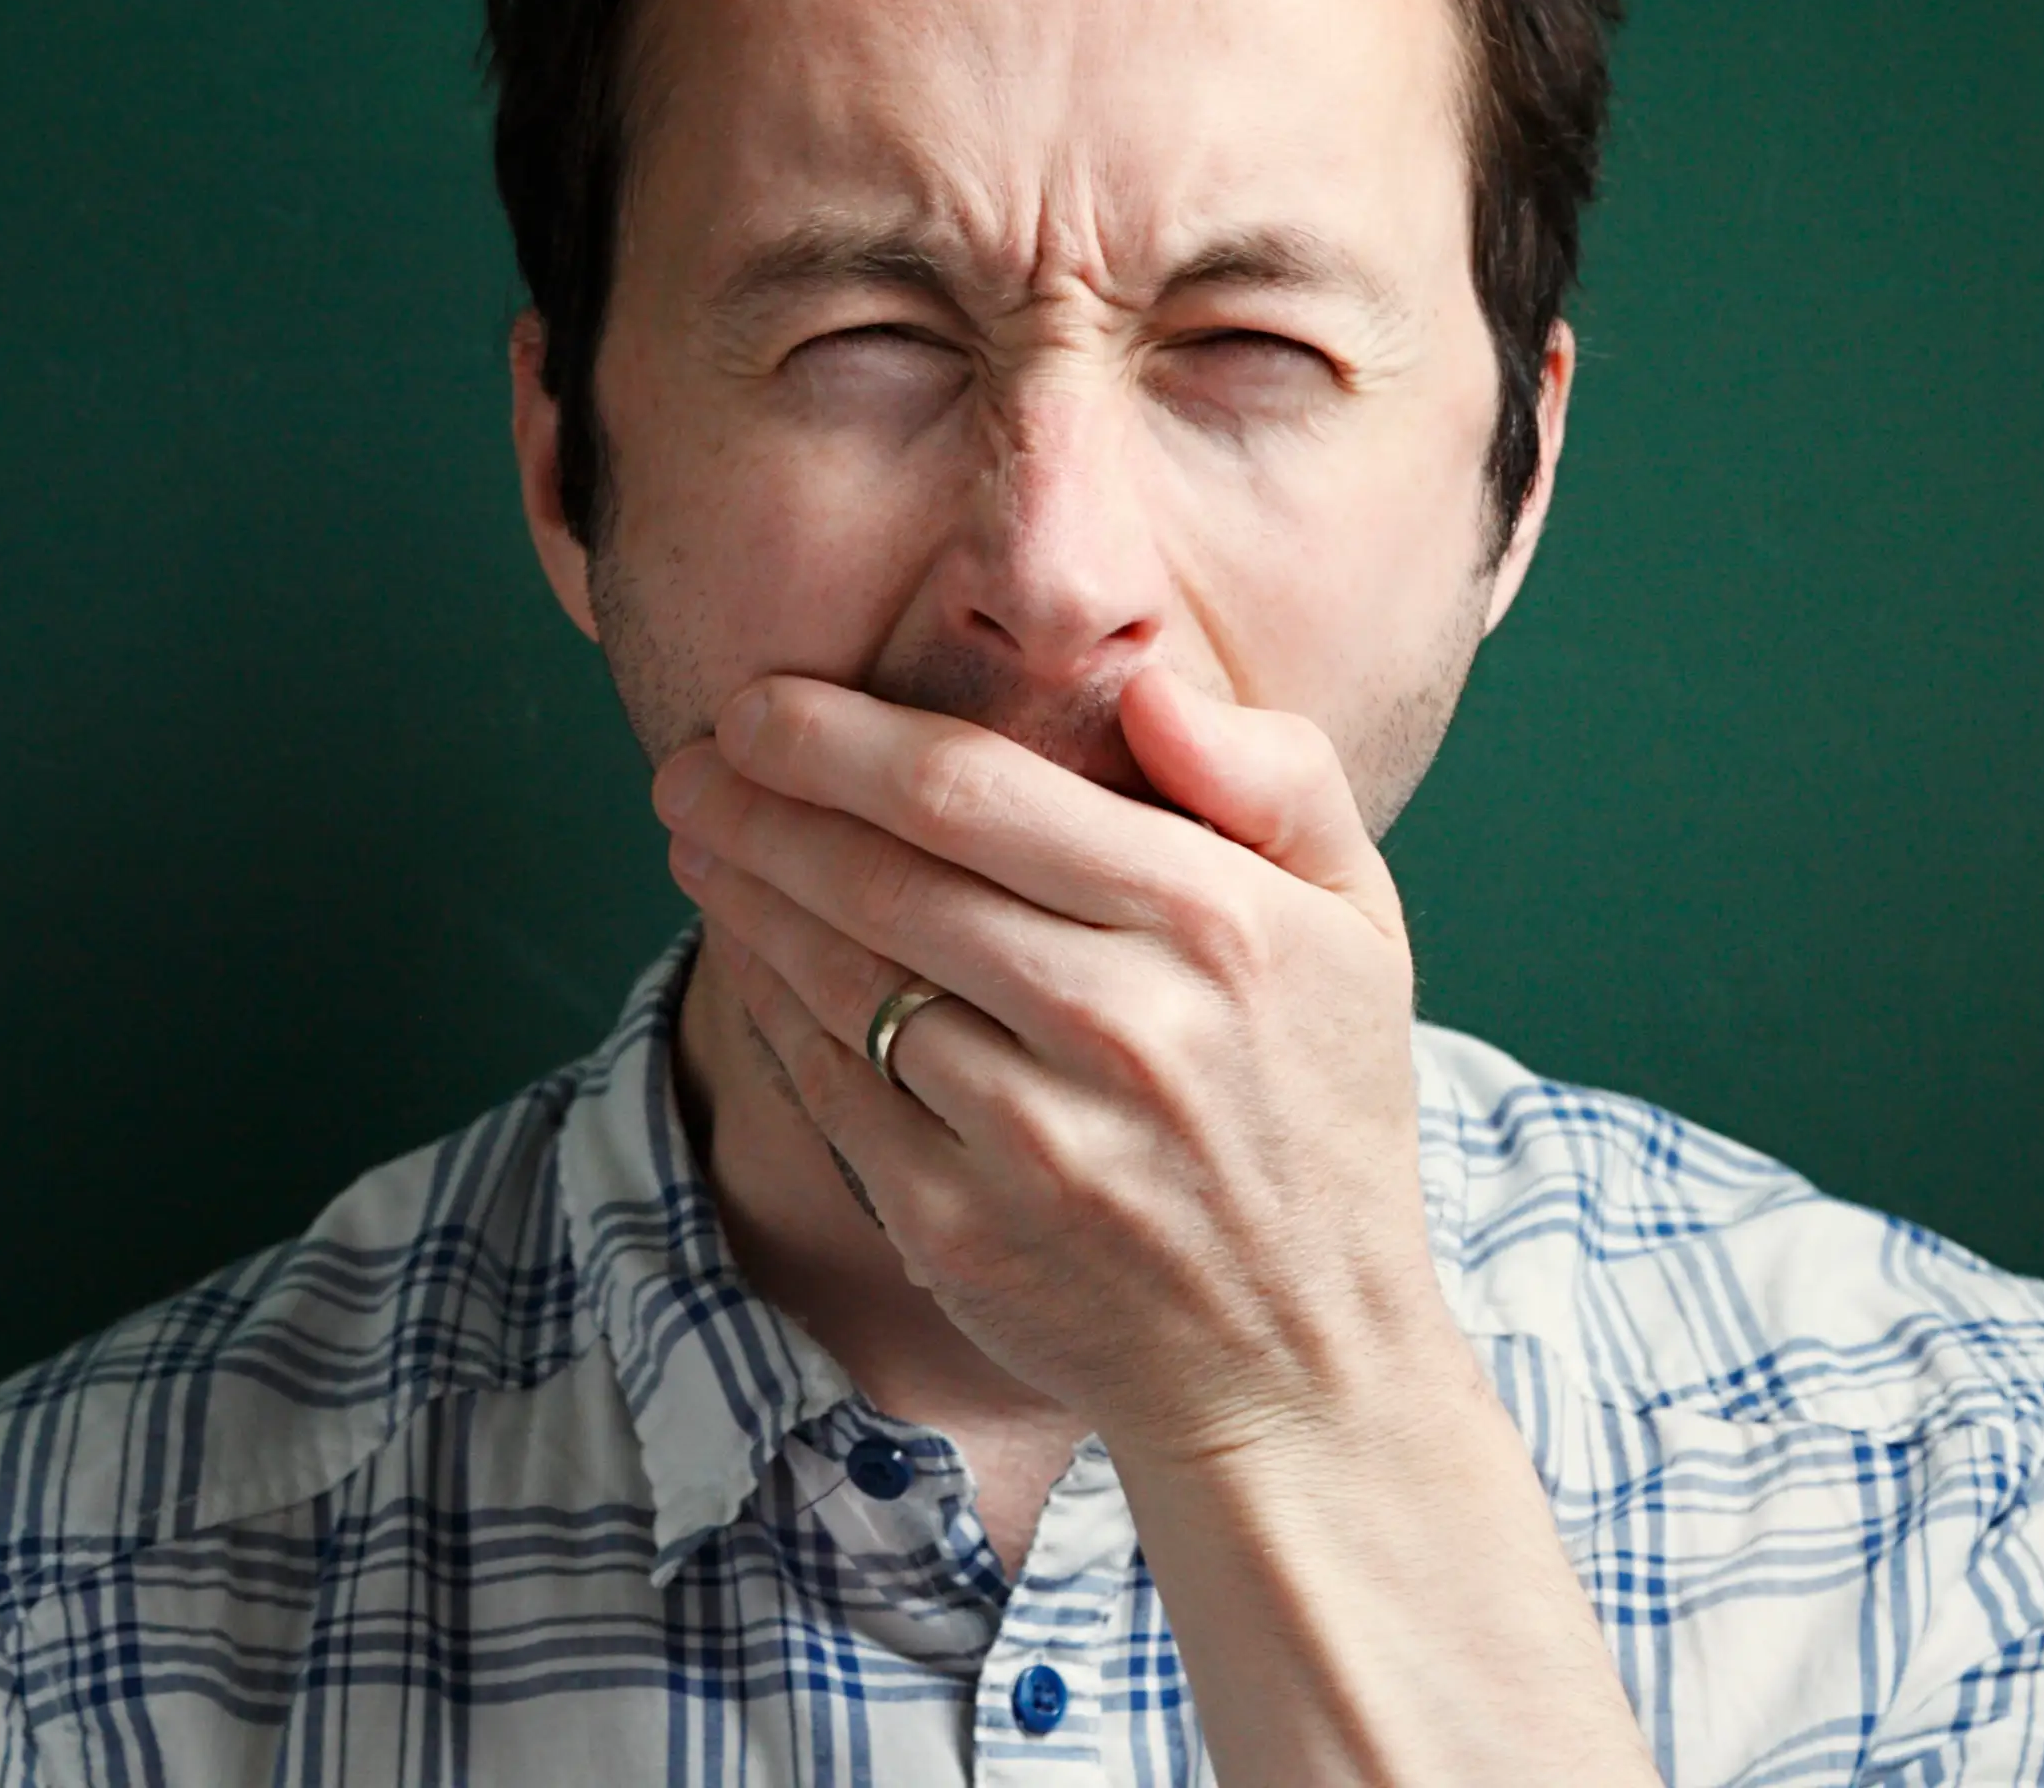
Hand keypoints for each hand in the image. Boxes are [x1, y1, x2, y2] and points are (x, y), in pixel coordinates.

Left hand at [652, 668, 1461, 1470]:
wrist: (1305, 1359)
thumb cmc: (1318, 1107)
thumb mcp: (1357, 919)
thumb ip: (1273, 772)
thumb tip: (1146, 684)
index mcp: (1213, 921)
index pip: (976, 790)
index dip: (838, 738)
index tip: (758, 704)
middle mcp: (1124, 1022)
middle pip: (885, 875)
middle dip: (758, 804)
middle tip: (685, 763)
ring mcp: (1037, 1136)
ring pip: (843, 978)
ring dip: (745, 895)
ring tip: (696, 839)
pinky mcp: (965, 1229)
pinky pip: (833, 1091)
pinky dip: (774, 1011)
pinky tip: (748, 956)